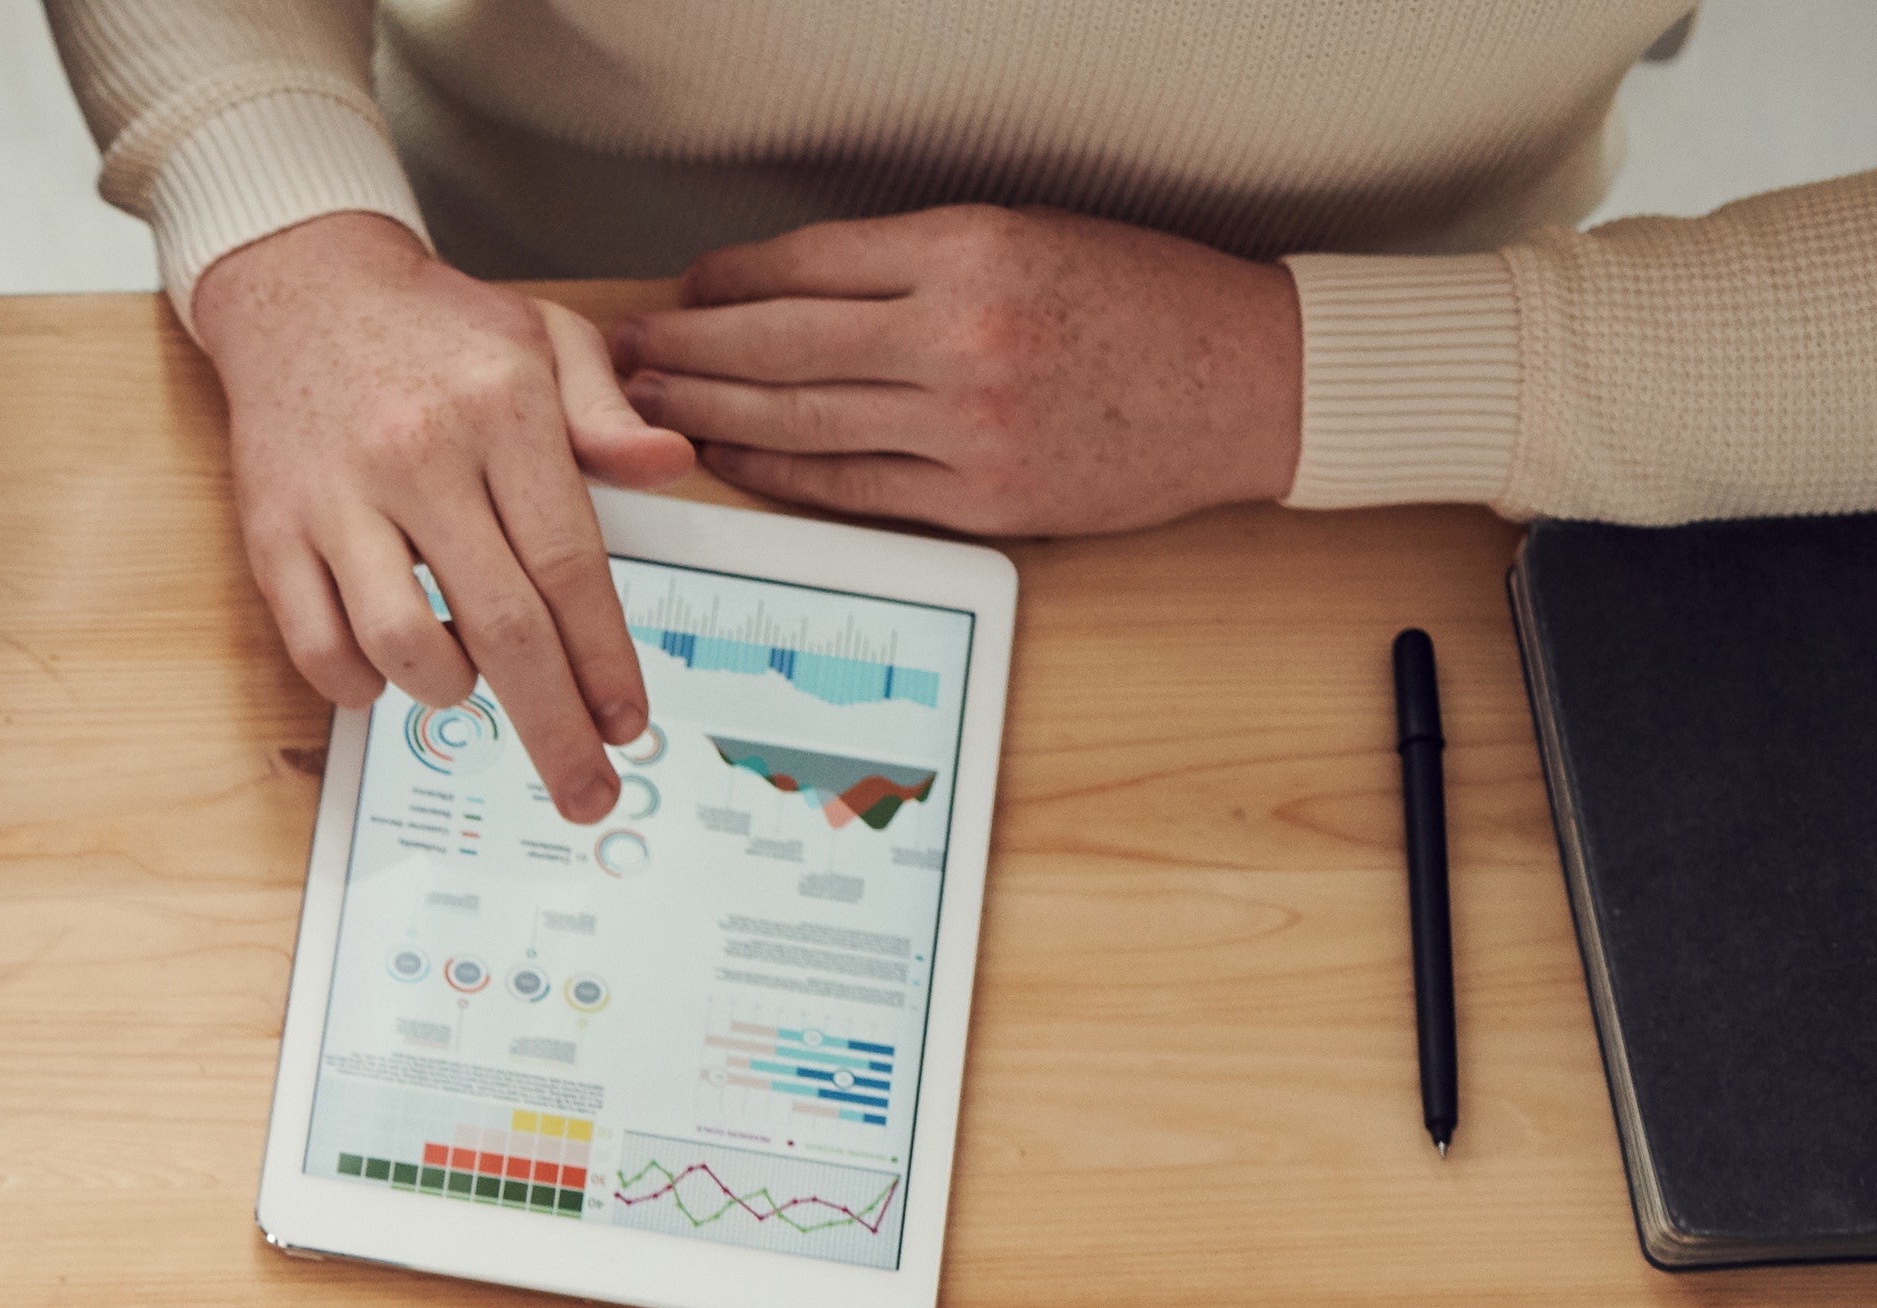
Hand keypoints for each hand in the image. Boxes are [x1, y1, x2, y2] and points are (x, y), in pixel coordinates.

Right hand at [184, 209, 688, 824]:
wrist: (298, 286)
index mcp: (502, 409)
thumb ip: (606, 412)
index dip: (604, 659)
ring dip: (450, 692)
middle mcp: (421, 456)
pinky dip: (360, 684)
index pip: (570, 563)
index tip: (628, 723)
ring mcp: (339, 499)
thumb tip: (668, 469)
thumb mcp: (542, 338)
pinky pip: (317, 648)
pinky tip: (386, 671)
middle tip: (584, 789)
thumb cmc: (429, 327)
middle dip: (553, 724)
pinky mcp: (273, 532)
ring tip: (467, 684)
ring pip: (406, 646)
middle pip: (503, 626)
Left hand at [613, 207, 1303, 535]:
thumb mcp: (1032, 237)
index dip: (726, 283)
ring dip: (709, 417)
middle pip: (780, 347)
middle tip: (624, 355)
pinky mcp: (979, 500)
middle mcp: (962, 337)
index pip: (808, 267)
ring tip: (649, 411)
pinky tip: (730, 462)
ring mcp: (967, 427)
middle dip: (687, 351)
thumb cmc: (1148, 303)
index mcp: (974, 252)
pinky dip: (776, 476)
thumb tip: (791, 288)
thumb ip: (916, 263)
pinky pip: (846, 489)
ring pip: (798, 423)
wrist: (1252, 381)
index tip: (682, 291)